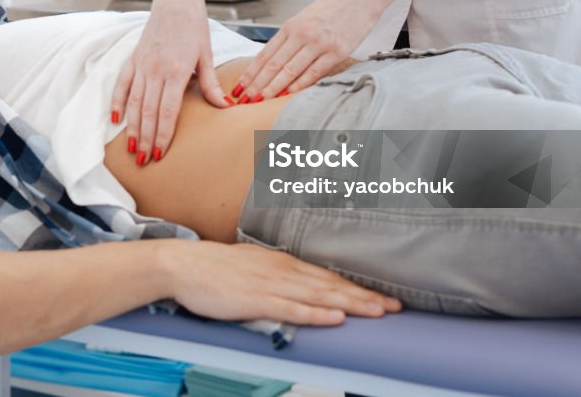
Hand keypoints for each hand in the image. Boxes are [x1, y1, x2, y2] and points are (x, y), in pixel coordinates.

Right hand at [112, 0, 229, 164]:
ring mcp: (142, 64)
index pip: (167, 111)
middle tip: (143, 161)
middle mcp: (155, 70)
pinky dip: (116, 102)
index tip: (160, 153)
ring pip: (133, 103)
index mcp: (176, 71)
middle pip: (147, 112)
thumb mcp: (206, 54)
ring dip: (131, 128)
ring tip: (131, 149)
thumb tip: (225, 106)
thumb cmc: (194, 26)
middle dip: (145, 139)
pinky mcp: (133, 58)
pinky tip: (114, 120)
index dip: (162, 134)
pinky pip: (121, 84)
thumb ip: (210, 83)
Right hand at [165, 240, 401, 325]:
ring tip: (377, 312)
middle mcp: (283, 271)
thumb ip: (276, 274)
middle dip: (365, 297)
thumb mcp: (253, 265)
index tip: (381, 298)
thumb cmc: (214, 267)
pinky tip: (334, 319)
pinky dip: (316, 314)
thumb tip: (296, 283)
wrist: (185, 265)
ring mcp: (271, 285)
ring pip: (319, 297)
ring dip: (350, 305)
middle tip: (395, 307)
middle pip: (331, 286)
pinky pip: (292, 309)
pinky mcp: (257, 300)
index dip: (356, 289)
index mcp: (282, 263)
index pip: (327, 278)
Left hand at [232, 0, 391, 101]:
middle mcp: (302, 34)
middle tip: (244, 99)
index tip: (240, 86)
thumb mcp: (307, 18)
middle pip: (273, 65)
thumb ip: (292, 38)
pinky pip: (313, 72)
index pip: (265, 54)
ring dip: (273, 88)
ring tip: (260, 101)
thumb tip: (276, 60)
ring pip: (289, 71)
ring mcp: (319, 43)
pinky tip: (287, 95)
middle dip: (257, 84)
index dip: (251, 72)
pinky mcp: (337, 51)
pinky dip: (298, 85)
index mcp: (291, 26)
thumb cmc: (336, 5)